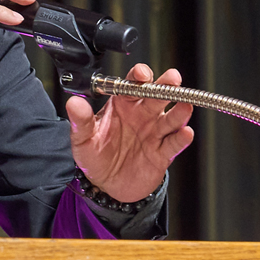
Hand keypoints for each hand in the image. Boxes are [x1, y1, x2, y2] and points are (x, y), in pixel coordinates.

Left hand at [69, 64, 194, 202]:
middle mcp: (143, 114)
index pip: (134, 84)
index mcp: (124, 104)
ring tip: (185, 105)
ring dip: (180, 111)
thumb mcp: (82, 138)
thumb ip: (80, 120)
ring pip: (171, 118)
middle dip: (167, 86)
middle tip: (173, 79)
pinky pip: (174, 143)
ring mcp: (155, 132)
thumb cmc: (95, 155)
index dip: (140, 76)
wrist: (105, 184)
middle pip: (158, 95)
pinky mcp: (163, 153)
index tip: (142, 75)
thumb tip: (74, 102)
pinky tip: (185, 132)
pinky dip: (181, 138)